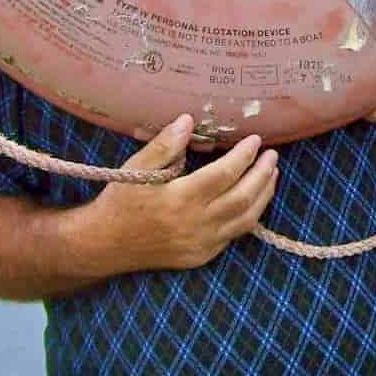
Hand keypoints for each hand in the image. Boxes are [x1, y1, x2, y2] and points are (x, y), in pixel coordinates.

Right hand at [83, 115, 278, 272]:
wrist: (104, 245)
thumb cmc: (120, 200)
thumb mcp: (136, 168)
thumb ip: (164, 145)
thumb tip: (188, 120)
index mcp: (180, 199)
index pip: (225, 174)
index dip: (244, 156)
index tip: (256, 140)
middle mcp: (195, 224)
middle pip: (243, 198)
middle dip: (262, 174)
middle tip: (272, 155)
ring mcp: (201, 244)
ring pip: (245, 220)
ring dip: (263, 195)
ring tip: (272, 174)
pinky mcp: (201, 256)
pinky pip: (233, 235)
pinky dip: (248, 215)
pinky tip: (253, 200)